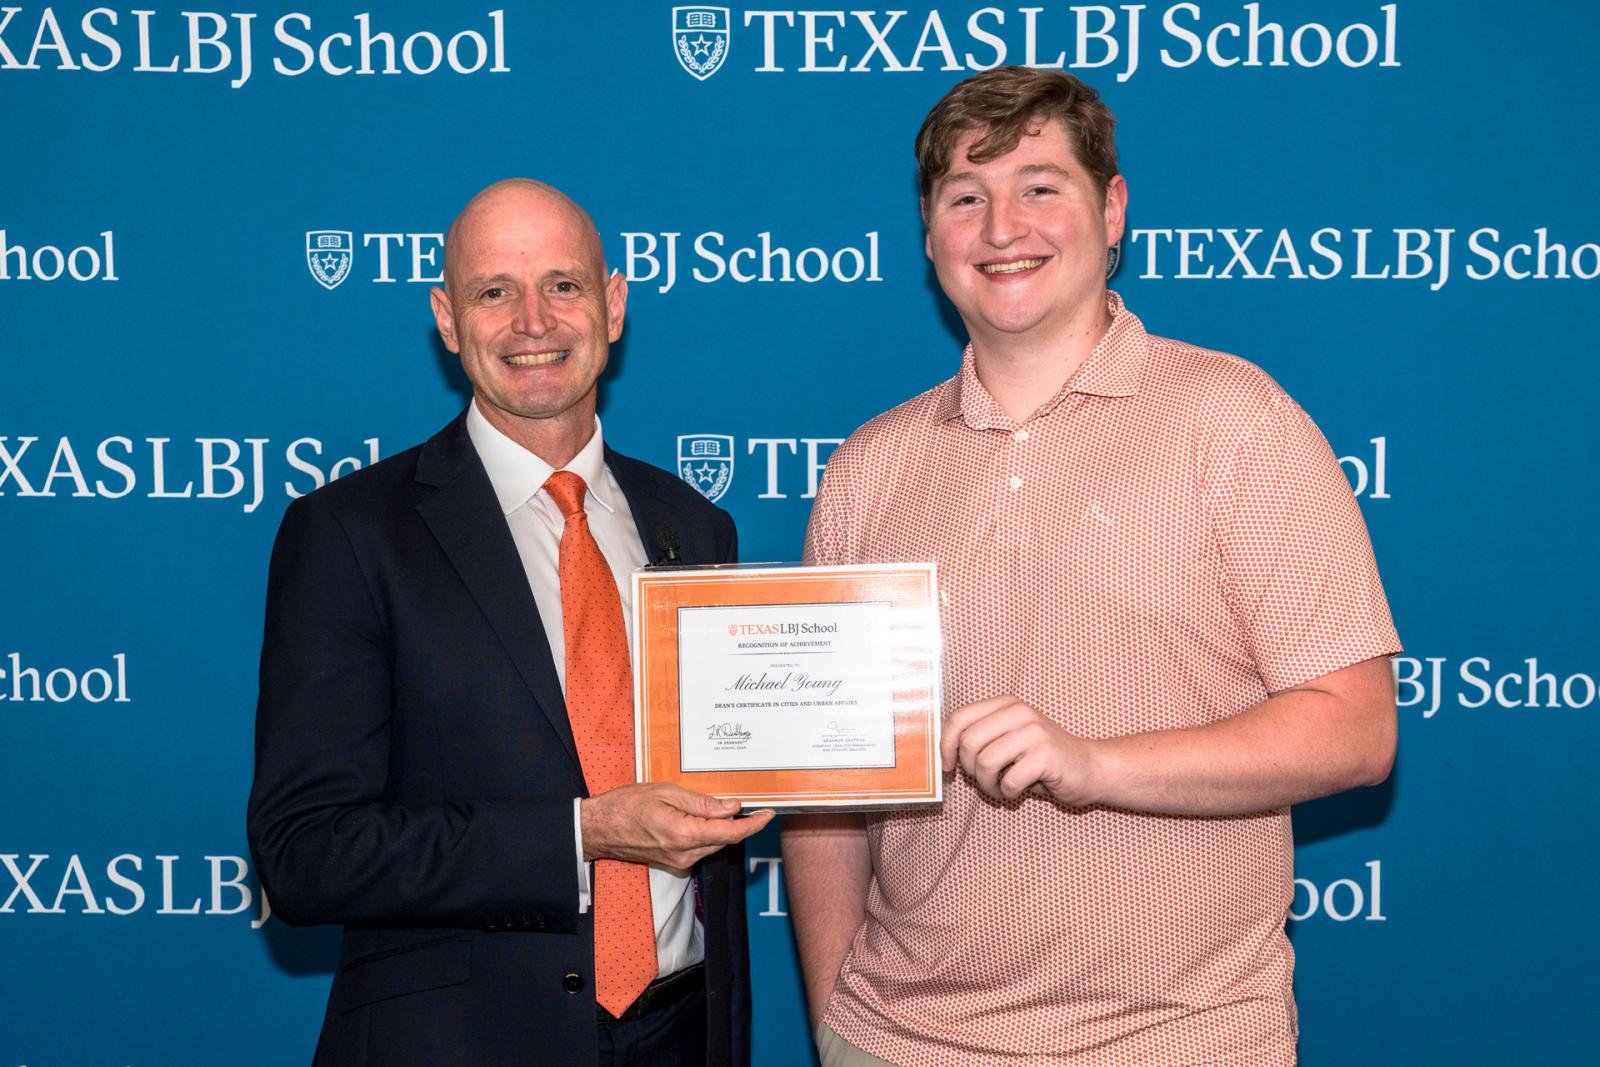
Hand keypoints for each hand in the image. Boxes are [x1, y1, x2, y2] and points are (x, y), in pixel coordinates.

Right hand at [580, 783, 773, 869]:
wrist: (600, 829)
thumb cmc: (628, 806)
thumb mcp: (667, 793)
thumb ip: (702, 803)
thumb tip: (732, 807)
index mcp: (684, 834)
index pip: (730, 833)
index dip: (753, 824)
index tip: (768, 814)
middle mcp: (685, 854)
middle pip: (725, 841)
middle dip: (740, 824)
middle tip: (750, 805)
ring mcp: (679, 862)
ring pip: (714, 845)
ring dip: (724, 829)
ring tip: (725, 809)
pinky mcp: (674, 864)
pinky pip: (701, 849)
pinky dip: (708, 835)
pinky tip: (704, 820)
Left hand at [940, 695, 1101, 804]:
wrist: (1090, 768)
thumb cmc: (1042, 760)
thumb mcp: (1009, 740)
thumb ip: (981, 739)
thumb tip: (944, 755)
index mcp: (1006, 704)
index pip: (959, 718)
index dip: (946, 744)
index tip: (947, 766)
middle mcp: (1019, 712)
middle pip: (969, 741)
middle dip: (968, 769)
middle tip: (984, 780)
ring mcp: (1034, 731)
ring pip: (985, 762)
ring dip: (987, 785)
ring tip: (1000, 788)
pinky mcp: (1046, 754)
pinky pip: (1008, 780)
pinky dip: (1007, 793)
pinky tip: (1017, 792)